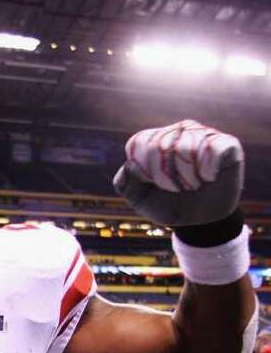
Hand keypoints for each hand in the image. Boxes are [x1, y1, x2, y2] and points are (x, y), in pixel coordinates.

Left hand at [113, 120, 243, 226]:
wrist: (200, 221)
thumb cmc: (169, 205)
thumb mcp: (141, 200)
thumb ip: (125, 184)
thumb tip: (129, 165)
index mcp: (156, 140)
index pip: (141, 143)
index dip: (145, 168)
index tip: (155, 185)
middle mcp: (180, 131)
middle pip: (162, 145)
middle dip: (166, 176)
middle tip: (177, 189)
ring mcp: (203, 135)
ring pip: (187, 146)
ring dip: (187, 175)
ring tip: (194, 184)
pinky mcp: (226, 144)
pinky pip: (214, 149)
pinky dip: (208, 169)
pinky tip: (209, 178)